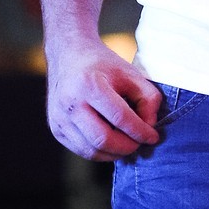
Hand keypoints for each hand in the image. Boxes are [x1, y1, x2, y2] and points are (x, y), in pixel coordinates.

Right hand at [46, 40, 161, 160]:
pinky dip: (100, 153)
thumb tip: (149, 126)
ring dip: (115, 153)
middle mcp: (70, 103)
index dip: (140, 131)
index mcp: (89, 84)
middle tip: (140, 143)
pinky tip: (112, 144)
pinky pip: (81, 151)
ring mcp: (59, 117)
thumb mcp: (130, 72)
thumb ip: (148, 98)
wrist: (68, 55)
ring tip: (127, 144)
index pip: (120, 117)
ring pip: (91, 151)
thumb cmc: (102, 64)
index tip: (153, 137)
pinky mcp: (55, 128)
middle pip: (103, 139)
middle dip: (127, 147)